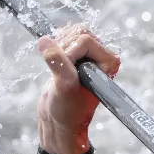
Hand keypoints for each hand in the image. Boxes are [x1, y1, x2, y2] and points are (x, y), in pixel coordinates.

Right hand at [37, 24, 120, 153]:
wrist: (58, 121)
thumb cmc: (67, 110)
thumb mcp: (63, 87)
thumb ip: (58, 63)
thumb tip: (44, 41)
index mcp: (109, 62)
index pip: (85, 40)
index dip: (70, 53)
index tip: (66, 73)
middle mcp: (102, 56)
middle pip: (78, 32)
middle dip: (64, 49)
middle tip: (60, 72)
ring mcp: (89, 54)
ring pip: (70, 32)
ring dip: (58, 48)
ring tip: (58, 71)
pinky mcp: (76, 54)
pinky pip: (64, 37)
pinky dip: (54, 46)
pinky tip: (54, 63)